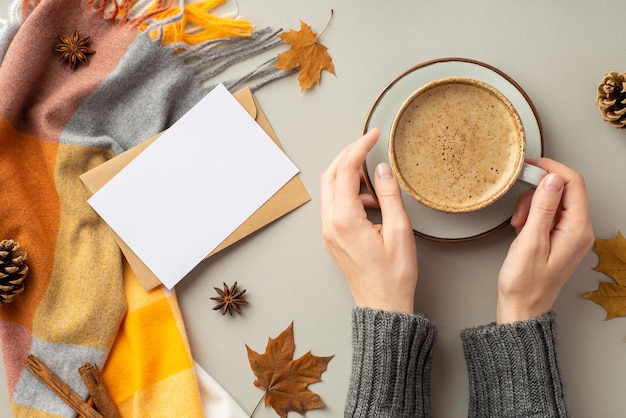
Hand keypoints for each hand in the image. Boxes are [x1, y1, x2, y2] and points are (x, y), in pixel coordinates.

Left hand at [320, 128, 417, 313]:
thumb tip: (381, 168)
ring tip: (377, 187)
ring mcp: (328, 232)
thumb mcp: (399, 231)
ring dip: (349, 177)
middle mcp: (330, 224)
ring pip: (331, 190)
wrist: (381, 306)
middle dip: (348, 156)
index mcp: (344, 220)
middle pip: (330, 176)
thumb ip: (389, 195)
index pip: (345, 171)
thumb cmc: (393, 275)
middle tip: (368, 145)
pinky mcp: (332, 238)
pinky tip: (372, 205)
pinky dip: (350, 195)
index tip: (373, 135)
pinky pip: (335, 205)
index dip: (359, 148)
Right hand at [497, 158, 593, 322]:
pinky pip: (547, 213)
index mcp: (577, 229)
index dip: (551, 169)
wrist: (522, 307)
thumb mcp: (530, 242)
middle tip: (519, 208)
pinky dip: (532, 214)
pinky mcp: (558, 237)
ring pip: (552, 200)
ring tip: (518, 224)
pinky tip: (522, 228)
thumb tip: (552, 179)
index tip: (530, 166)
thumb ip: (543, 208)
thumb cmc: (525, 283)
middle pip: (563, 190)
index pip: (572, 183)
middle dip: (537, 192)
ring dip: (532, 204)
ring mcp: (569, 233)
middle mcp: (579, 230)